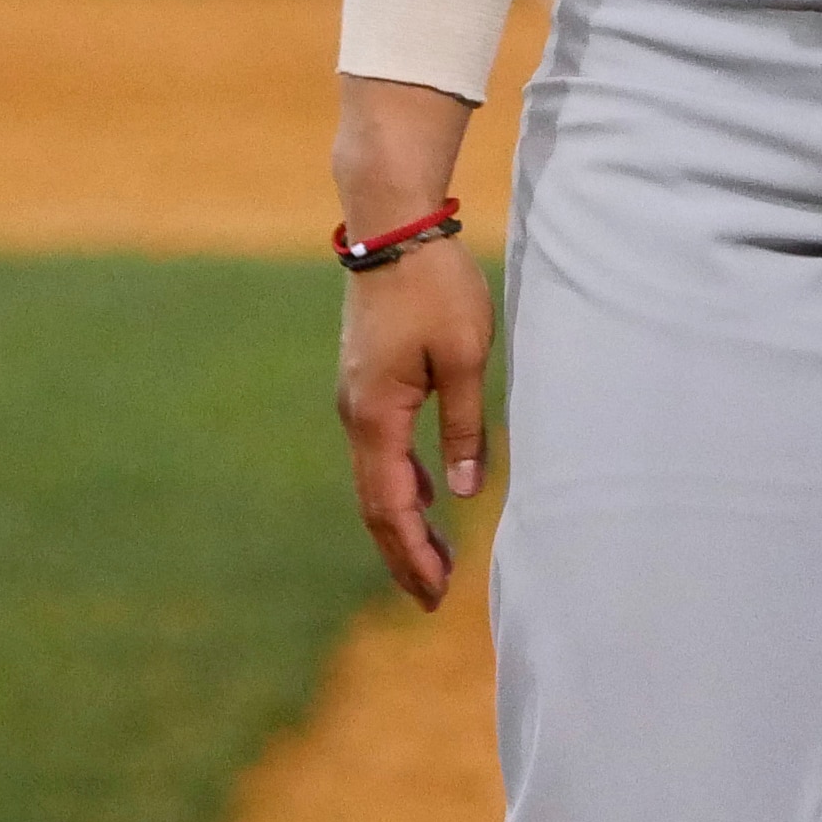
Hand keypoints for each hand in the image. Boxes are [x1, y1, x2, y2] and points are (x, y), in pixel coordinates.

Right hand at [334, 237, 493, 609]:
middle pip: (375, 502)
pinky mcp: (365, 378)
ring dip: (402, 520)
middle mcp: (355, 412)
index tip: (435, 594)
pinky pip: (378, 447)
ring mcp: (356, 395)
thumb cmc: (434, 286)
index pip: (390, 505)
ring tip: (433, 558)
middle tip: (432, 597)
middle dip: (402, 552)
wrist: (391, 224)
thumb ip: (464, 427)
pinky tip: (426, 492)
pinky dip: (400, 482)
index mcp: (376, 415)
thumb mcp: (465, 357)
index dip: (412, 554)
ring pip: (375, 476)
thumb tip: (463, 493)